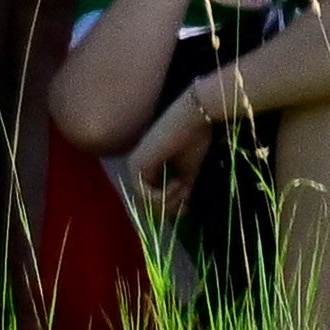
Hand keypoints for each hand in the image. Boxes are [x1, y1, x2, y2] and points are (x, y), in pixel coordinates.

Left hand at [116, 83, 223, 212]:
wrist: (194, 117)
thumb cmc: (195, 138)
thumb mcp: (189, 171)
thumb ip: (182, 190)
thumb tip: (181, 212)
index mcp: (148, 167)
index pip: (153, 197)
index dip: (169, 207)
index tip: (186, 210)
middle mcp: (137, 168)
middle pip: (148, 201)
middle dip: (169, 206)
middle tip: (186, 206)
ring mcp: (134, 167)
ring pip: (146, 200)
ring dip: (168, 200)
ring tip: (183, 189)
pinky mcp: (137, 166)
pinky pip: (145, 193)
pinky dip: (162, 195)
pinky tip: (176, 184)